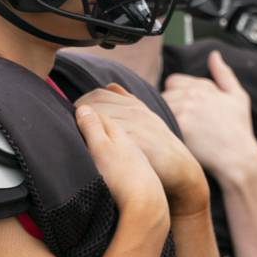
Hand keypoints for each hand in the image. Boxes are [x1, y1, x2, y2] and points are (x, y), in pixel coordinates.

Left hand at [75, 85, 206, 214]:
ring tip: (80, 140)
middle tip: (74, 131)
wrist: (182, 170)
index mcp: (135, 104)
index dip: (82, 106)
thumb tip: (110, 86)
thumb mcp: (148, 119)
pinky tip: (91, 149)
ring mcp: (135, 124)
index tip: (78, 120)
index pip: (97, 95)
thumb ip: (128, 102)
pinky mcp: (135, 140)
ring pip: (96, 118)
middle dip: (79, 116)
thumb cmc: (160, 149)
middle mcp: (135, 110)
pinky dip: (94, 139)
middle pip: (93, 104)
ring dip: (83, 128)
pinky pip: (106, 134)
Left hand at [162, 51, 256, 188]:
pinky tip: (175, 139)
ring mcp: (186, 107)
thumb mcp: (238, 98)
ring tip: (179, 134)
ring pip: (159, 108)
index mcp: (204, 85)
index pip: (173, 82)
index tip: (187, 112)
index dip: (178, 96)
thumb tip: (214, 55)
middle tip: (185, 126)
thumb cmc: (239, 131)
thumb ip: (224, 74)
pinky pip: (159, 122)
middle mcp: (194, 92)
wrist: (239, 158)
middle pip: (164, 95)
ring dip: (164, 120)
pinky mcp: (180, 124)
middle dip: (170, 108)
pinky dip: (163, 130)